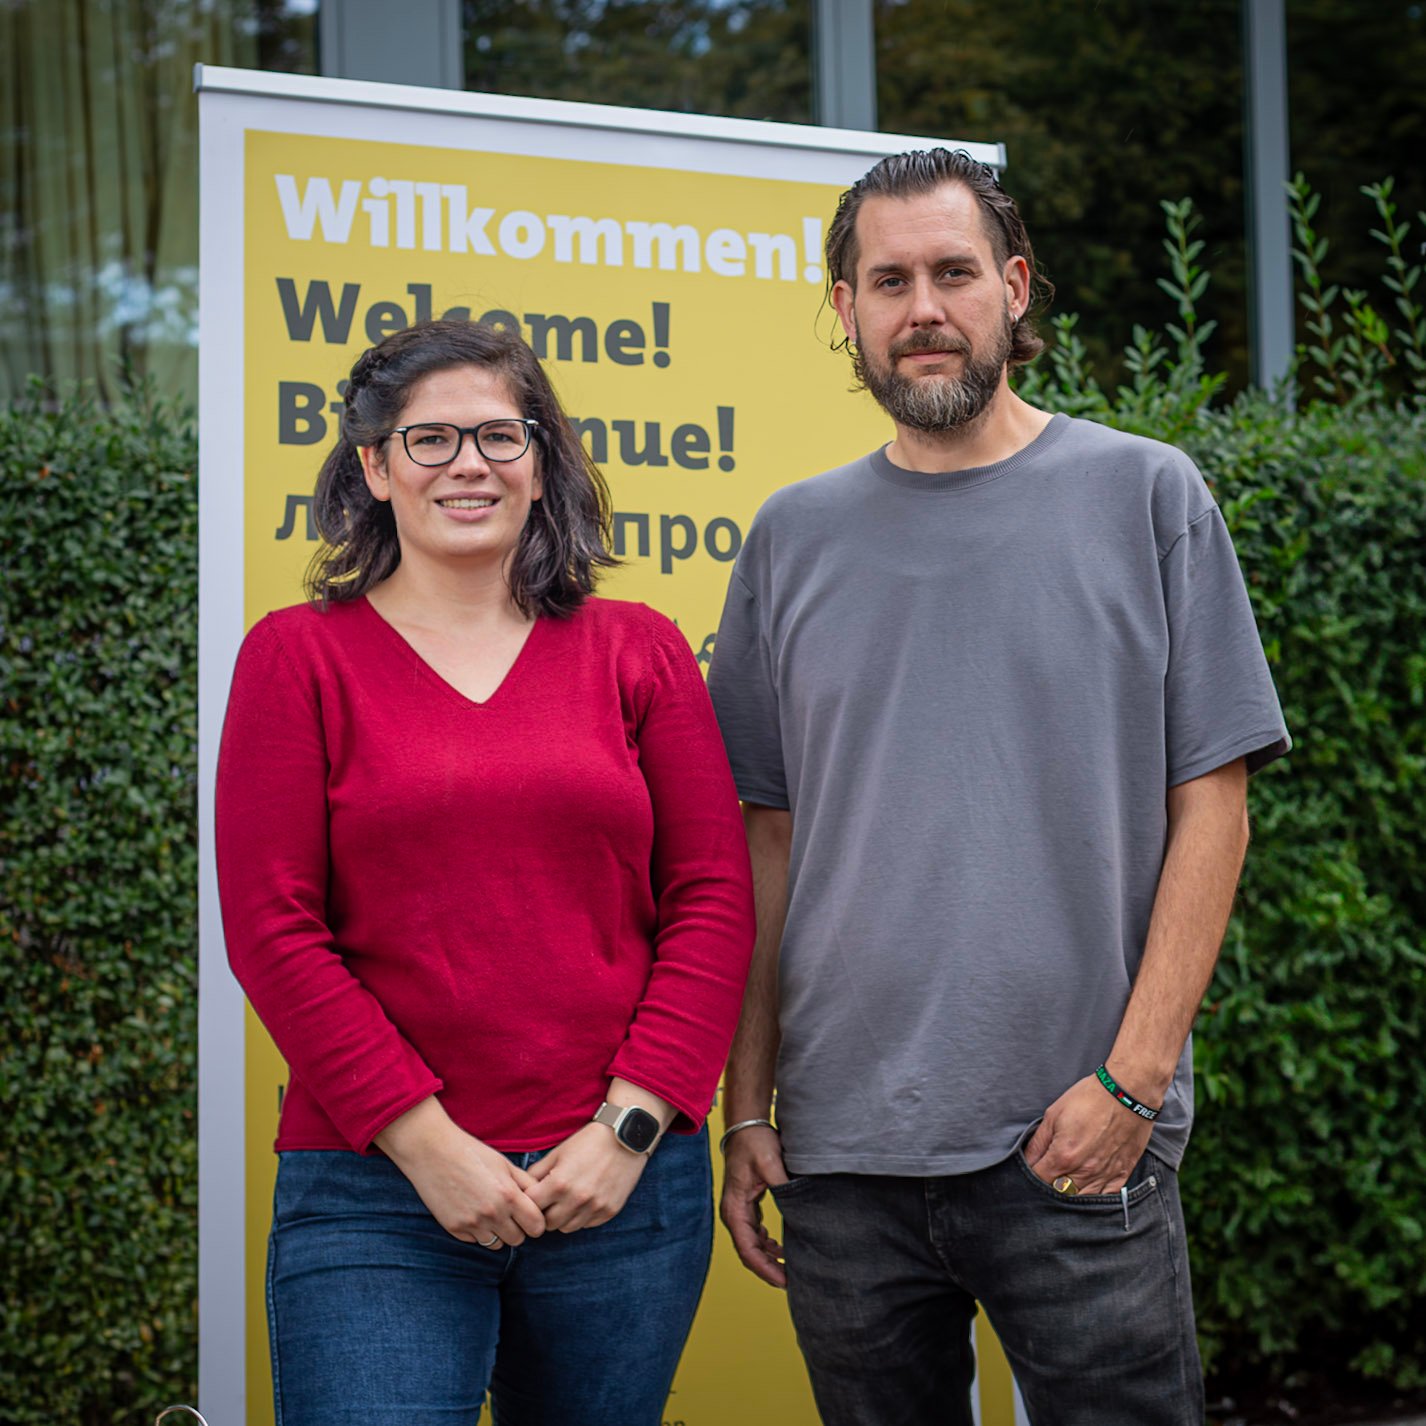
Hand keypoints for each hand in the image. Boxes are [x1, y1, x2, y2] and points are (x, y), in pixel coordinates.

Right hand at [376, 1098, 544, 1246]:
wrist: (432, 1152)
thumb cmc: (471, 1153)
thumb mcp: (504, 1164)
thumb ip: (525, 1183)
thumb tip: (541, 1199)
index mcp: (508, 1195)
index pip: (536, 1226)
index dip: (536, 1221)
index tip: (529, 1214)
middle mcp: (492, 1213)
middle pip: (518, 1239)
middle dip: (518, 1228)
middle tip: (510, 1213)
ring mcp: (472, 1224)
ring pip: (497, 1244)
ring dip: (497, 1232)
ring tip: (490, 1211)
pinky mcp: (454, 1229)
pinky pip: (475, 1241)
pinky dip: (477, 1231)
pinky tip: (471, 1211)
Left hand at [526, 1123, 647, 1231]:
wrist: (626, 1137)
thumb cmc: (589, 1141)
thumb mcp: (559, 1152)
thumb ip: (537, 1172)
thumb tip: (523, 1188)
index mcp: (560, 1183)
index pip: (531, 1207)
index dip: (529, 1202)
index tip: (534, 1196)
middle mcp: (577, 1199)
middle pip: (548, 1224)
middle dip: (545, 1213)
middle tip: (550, 1200)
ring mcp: (595, 1207)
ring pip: (567, 1228)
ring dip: (563, 1217)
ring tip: (568, 1199)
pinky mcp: (609, 1211)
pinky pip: (587, 1225)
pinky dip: (582, 1216)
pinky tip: (585, 1199)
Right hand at [719, 1125, 788, 1287]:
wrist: (746, 1125)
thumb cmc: (754, 1142)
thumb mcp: (770, 1163)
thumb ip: (783, 1188)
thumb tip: (799, 1210)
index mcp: (735, 1209)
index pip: (748, 1250)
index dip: (766, 1269)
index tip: (785, 1281)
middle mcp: (734, 1213)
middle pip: (749, 1253)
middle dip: (770, 1269)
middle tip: (794, 1281)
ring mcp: (739, 1210)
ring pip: (753, 1245)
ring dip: (770, 1258)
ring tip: (791, 1268)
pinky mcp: (747, 1204)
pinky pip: (755, 1233)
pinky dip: (768, 1244)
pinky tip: (782, 1248)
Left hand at [1023, 1074, 1153, 1194]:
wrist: (1127, 1092)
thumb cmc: (1089, 1099)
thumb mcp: (1054, 1114)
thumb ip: (1038, 1142)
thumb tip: (1027, 1160)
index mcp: (1064, 1156)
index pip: (1039, 1179)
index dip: (1030, 1176)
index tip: (1031, 1169)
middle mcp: (1084, 1172)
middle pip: (1059, 1193)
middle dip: (1049, 1186)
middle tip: (1048, 1174)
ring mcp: (1105, 1175)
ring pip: (1082, 1199)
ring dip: (1071, 1194)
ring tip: (1066, 1181)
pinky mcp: (1122, 1174)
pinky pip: (1106, 1197)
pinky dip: (1094, 1196)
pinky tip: (1087, 1188)